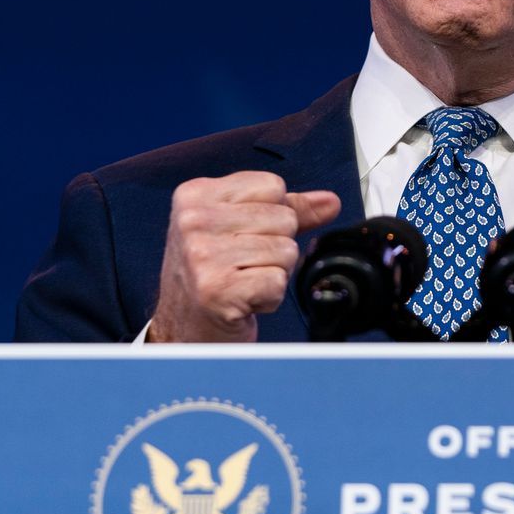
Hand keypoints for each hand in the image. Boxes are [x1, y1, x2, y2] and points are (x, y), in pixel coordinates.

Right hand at [149, 171, 340, 342]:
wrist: (184, 328)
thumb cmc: (211, 275)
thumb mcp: (238, 229)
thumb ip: (287, 210)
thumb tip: (329, 202)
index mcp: (196, 195)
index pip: (273, 185)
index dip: (273, 215)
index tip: (243, 236)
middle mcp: (193, 221)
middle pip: (284, 218)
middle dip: (275, 246)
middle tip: (242, 265)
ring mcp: (202, 255)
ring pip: (286, 250)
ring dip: (273, 273)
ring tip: (243, 282)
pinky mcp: (217, 290)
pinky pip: (278, 282)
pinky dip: (269, 297)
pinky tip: (243, 300)